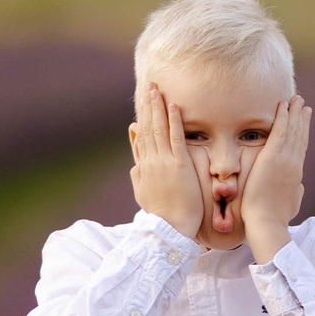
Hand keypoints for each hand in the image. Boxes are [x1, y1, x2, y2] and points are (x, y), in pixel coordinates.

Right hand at [129, 82, 203, 240]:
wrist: (167, 229)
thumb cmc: (160, 216)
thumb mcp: (143, 195)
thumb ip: (138, 177)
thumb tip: (135, 163)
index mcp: (143, 168)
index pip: (141, 138)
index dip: (142, 118)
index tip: (142, 103)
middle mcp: (150, 162)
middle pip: (148, 128)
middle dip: (148, 106)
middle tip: (149, 86)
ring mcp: (163, 162)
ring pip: (159, 129)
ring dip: (158, 107)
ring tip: (157, 89)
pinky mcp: (179, 165)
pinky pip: (176, 138)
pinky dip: (174, 121)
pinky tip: (173, 107)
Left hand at [240, 95, 309, 261]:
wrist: (267, 222)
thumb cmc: (274, 218)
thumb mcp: (290, 204)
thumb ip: (295, 192)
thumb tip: (298, 187)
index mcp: (296, 174)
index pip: (301, 148)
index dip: (303, 132)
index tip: (305, 120)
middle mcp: (294, 164)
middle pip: (300, 135)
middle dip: (301, 118)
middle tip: (303, 104)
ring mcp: (285, 159)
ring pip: (292, 130)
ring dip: (294, 113)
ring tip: (296, 99)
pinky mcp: (273, 157)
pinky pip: (280, 131)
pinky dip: (283, 117)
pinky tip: (283, 105)